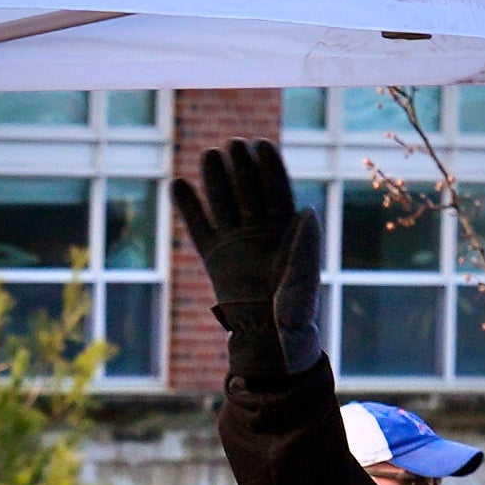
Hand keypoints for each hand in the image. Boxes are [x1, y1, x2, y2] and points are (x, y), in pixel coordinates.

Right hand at [169, 138, 323, 374]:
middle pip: (248, 190)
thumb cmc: (294, 313)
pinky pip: (199, 228)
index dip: (270, 168)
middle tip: (232, 144)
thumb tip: (307, 212)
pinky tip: (177, 184)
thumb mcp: (305, 278)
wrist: (268, 340)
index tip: (261, 145)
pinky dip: (188, 207)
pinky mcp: (214, 258)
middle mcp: (260, 230)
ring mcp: (235, 242)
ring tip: (207, 154)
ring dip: (216, 179)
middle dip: (241, 166)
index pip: (277, 190)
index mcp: (286, 229)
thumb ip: (306, 246)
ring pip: (223, 203)